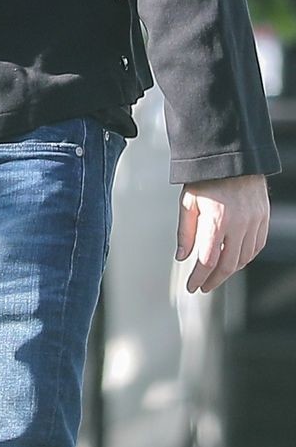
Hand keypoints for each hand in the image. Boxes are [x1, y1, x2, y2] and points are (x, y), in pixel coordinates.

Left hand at [177, 176, 269, 292]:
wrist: (234, 159)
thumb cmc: (207, 180)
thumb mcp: (188, 203)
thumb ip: (185, 233)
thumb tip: (182, 257)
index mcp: (217, 220)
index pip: (207, 260)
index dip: (199, 277)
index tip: (192, 286)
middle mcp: (239, 224)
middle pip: (228, 265)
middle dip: (214, 280)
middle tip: (203, 286)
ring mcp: (254, 222)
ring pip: (244, 258)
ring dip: (230, 271)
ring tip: (216, 275)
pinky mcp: (263, 218)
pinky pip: (257, 247)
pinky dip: (246, 258)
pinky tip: (235, 260)